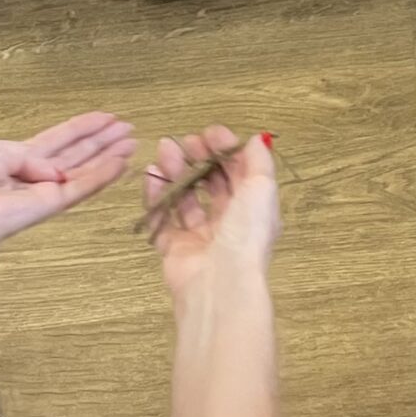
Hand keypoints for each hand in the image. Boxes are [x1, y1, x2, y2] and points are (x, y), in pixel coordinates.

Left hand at [0, 111, 136, 279]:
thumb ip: (26, 154)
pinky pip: (79, 188)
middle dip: (100, 142)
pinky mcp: (46, 207)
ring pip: (82, 172)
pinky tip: (121, 163)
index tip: (103, 117)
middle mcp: (28, 178)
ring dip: (108, 156)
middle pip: (73, 156)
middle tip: (127, 129)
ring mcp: (40, 194)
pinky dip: (101, 175)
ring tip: (132, 143)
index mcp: (9, 161)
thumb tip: (52, 168)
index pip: (53, 143)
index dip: (79, 129)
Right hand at [147, 128, 280, 299]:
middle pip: (212, 184)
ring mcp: (201, 237)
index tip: (210, 132)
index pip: (240, 173)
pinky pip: (163, 217)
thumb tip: (256, 140)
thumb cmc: (246, 234)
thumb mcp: (263, 189)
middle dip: (200, 158)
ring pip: (186, 198)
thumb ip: (259, 162)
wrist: (219, 284)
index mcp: (254, 210)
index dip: (226, 151)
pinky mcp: (174, 248)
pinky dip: (156, 195)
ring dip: (176, 171)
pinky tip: (152, 174)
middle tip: (186, 140)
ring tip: (165, 149)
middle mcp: (229, 224)